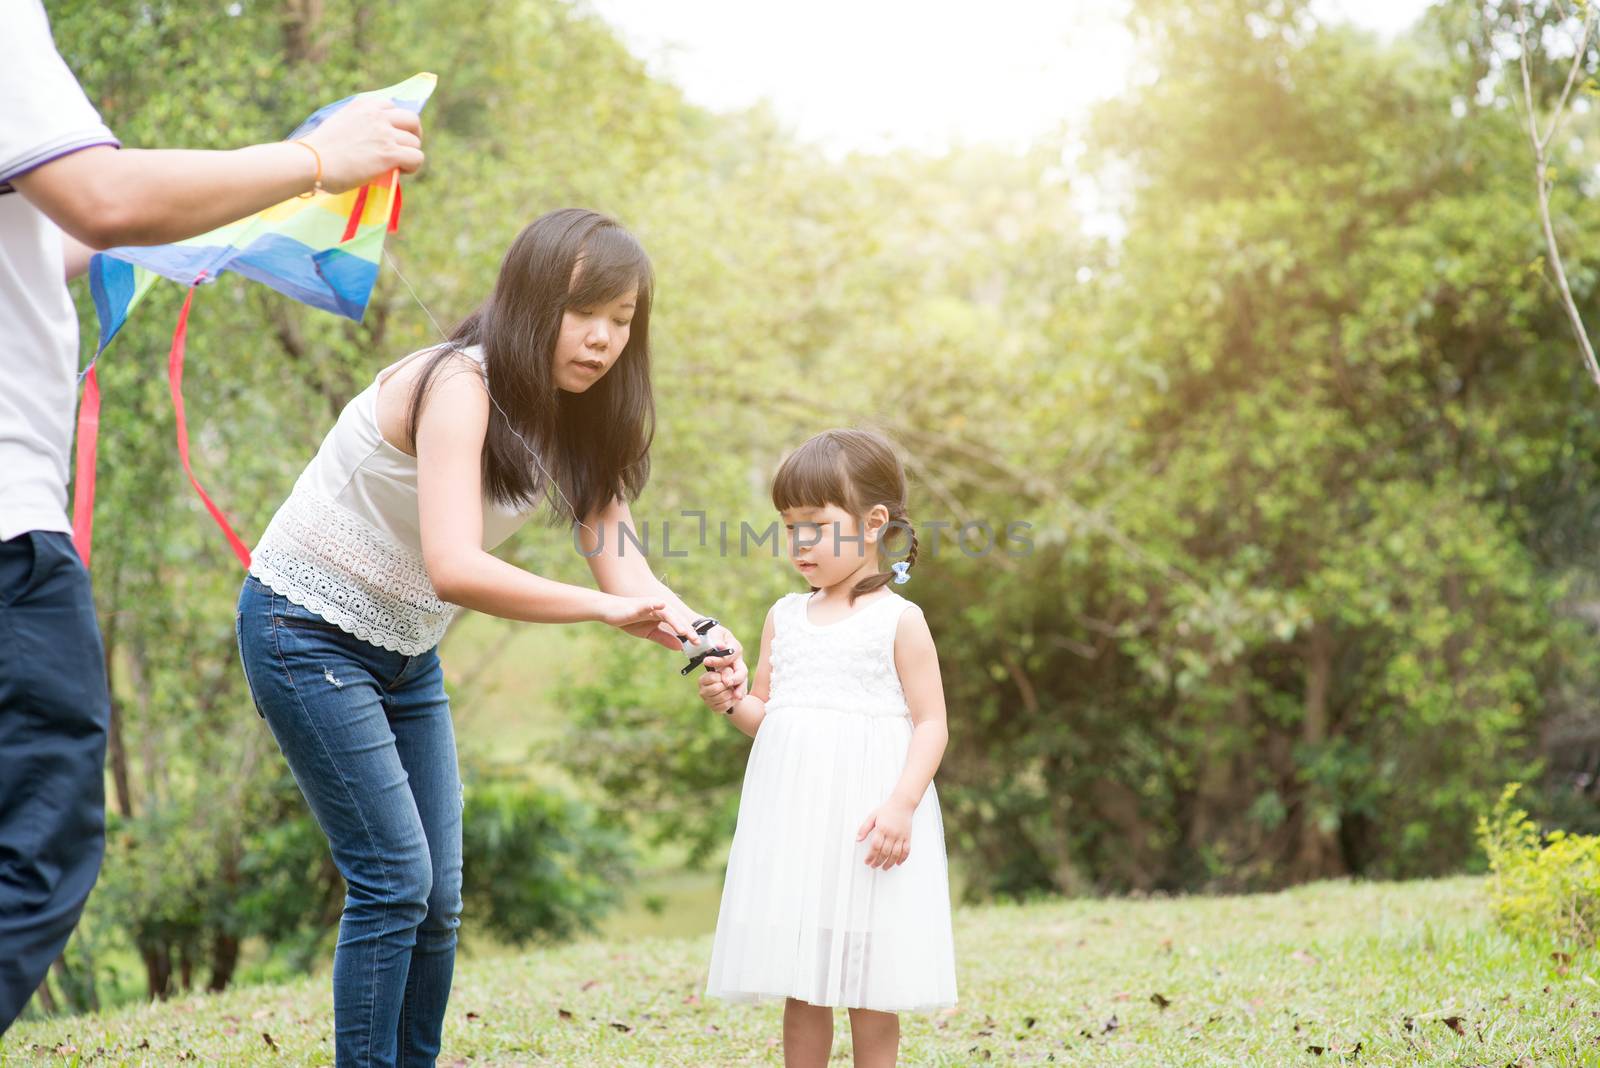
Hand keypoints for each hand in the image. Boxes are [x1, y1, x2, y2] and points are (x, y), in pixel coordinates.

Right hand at [302, 95, 424, 193]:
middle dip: (413, 135)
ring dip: (409, 154)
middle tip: (405, 149)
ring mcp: (385, 133)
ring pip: (415, 142)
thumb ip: (359, 124)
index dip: (396, 123)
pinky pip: (417, 157)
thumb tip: (373, 139)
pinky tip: (400, 171)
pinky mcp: (389, 153)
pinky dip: (412, 166)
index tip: (390, 136)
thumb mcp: (339, 123)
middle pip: (412, 120)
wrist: (312, 162)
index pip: (392, 106)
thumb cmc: (319, 149)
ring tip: (397, 165)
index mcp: (363, 104)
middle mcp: (377, 115)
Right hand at [598, 596, 695, 645]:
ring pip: (668, 613)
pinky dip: (656, 605)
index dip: (689, 635)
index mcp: (663, 616)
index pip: (680, 625)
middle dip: (688, 631)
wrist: (610, 612)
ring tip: (684, 633)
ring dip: (677, 622)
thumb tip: (679, 647)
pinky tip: (662, 605)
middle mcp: (660, 609)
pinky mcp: (640, 604)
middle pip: (678, 619)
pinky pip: (650, 604)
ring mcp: (651, 606)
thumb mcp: (649, 633)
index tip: (698, 645)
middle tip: (697, 642)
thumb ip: (664, 638)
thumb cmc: (629, 620)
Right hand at [698, 668, 739, 712]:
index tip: (727, 676)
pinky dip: (731, 701)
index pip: (712, 678)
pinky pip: (724, 706)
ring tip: (732, 690)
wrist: (734, 688)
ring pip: (721, 697)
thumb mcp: (729, 669)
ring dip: (730, 693)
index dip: (723, 677)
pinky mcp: (714, 708)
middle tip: (730, 684)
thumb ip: (727, 672)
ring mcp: (707, 701)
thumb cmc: (730, 675)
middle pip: (715, 688)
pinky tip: (732, 696)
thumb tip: (727, 682)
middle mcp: (702, 691)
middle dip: (726, 686)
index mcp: (702, 680)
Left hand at [701, 625, 747, 701]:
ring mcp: (736, 672)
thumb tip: (720, 647)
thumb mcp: (714, 633)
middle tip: (726, 683)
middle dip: (735, 678)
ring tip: (736, 696)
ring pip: (742, 681)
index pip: (731, 655)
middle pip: (741, 671)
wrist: (711, 642)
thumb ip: (717, 638)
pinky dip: (737, 694)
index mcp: (734, 648)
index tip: (706, 661)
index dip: (719, 659)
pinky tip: (734, 700)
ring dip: (739, 689)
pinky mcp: (733, 680)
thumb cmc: (713, 635)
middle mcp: (738, 662)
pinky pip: (738, 688)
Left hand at [856, 799, 913, 869]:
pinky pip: (906, 850)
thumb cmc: (887, 810)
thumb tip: (858, 839)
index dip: (870, 856)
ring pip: (896, 854)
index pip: (875, 846)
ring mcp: (901, 836)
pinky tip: (897, 863)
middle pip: (885, 852)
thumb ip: (864, 828)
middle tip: (873, 866)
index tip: (867, 861)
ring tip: (884, 868)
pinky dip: (902, 859)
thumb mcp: (872, 816)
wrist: (902, 803)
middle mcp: (892, 833)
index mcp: (882, 828)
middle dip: (878, 862)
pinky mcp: (908, 837)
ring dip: (889, 863)